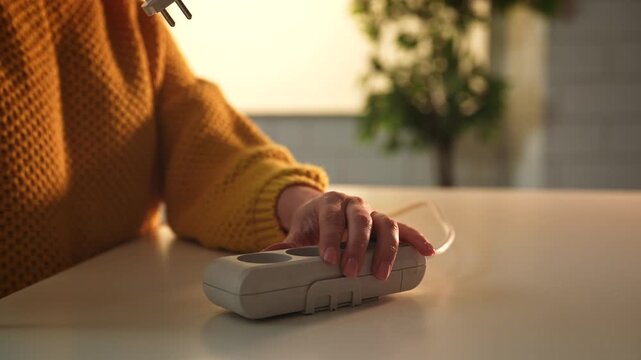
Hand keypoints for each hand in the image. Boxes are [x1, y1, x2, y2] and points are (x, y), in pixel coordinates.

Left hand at [264, 187, 434, 279]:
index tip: (328, 259)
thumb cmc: (313, 221)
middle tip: (351, 270)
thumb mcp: (299, 228)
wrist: (323, 208)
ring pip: (386, 225)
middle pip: (360, 221)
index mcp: (330, 202)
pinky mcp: (386, 224)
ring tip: (381, 273)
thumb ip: (287, 243)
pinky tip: (427, 252)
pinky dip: (417, 239)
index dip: (331, 238)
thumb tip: (268, 253)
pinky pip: (405, 229)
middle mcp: (354, 204)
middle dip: (356, 246)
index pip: (331, 218)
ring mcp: (372, 213)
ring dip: (386, 249)